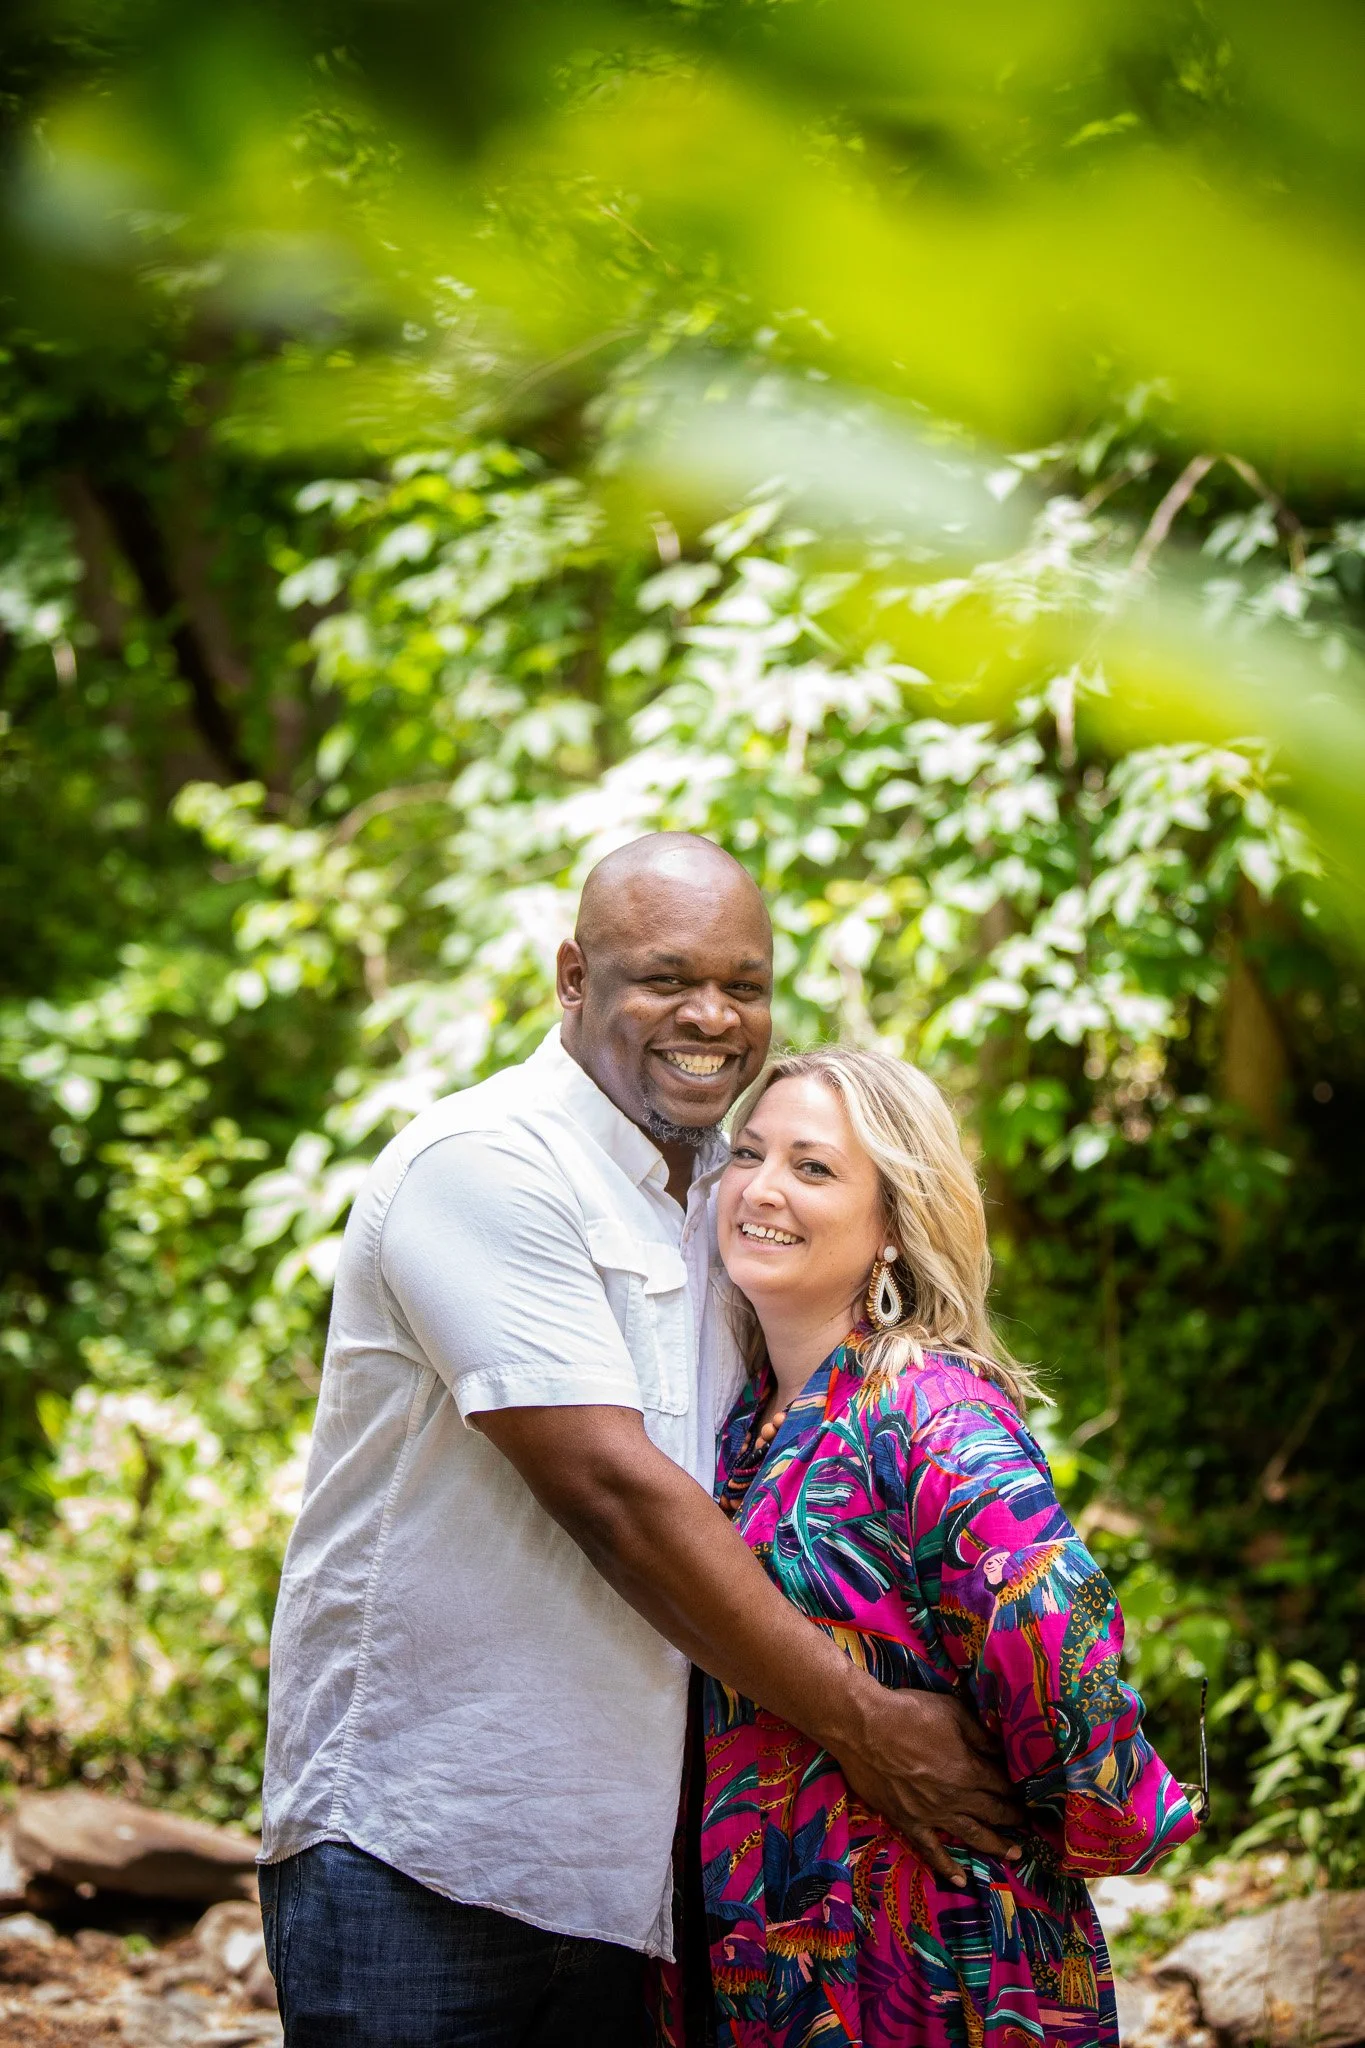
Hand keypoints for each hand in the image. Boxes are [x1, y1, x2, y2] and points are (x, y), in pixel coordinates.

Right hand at [832, 1685, 1025, 1888]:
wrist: (863, 1728)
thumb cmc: (910, 1714)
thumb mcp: (953, 1712)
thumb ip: (980, 1734)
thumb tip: (1002, 1749)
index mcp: (970, 1770)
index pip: (1003, 1785)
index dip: (1017, 1791)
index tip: (1029, 1796)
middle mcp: (956, 1798)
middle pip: (993, 1812)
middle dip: (1014, 1819)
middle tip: (1029, 1826)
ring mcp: (932, 1814)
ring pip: (972, 1835)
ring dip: (996, 1846)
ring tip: (1014, 1856)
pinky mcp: (909, 1822)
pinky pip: (931, 1850)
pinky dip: (947, 1867)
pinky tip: (961, 1880)